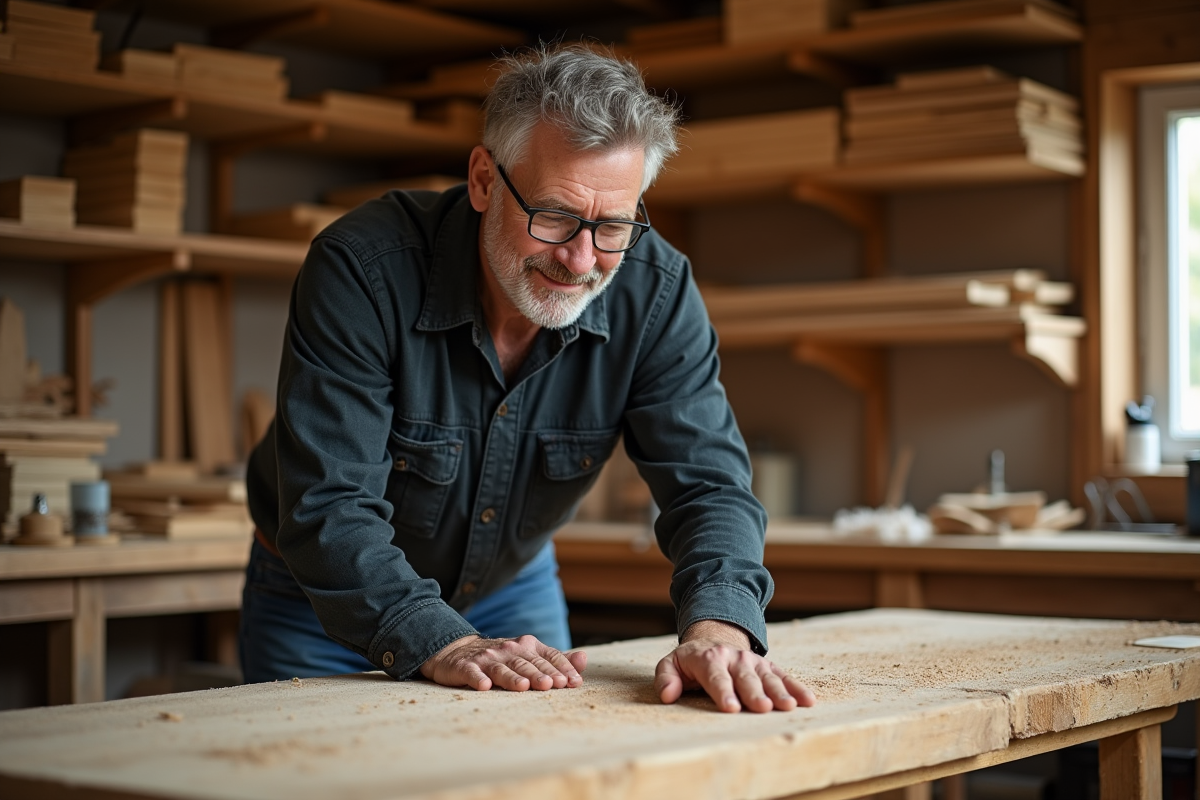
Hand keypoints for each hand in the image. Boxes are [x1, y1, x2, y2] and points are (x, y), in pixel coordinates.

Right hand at [419, 634, 586, 691]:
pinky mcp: (465, 667)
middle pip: (527, 663)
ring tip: (524, 686)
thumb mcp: (528, 655)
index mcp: (527, 646)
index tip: (572, 682)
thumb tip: (584, 659)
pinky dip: (478, 678)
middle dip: (540, 674)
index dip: (561, 668)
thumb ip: (555, 660)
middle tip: (553, 685)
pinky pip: (472, 672)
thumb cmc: (500, 659)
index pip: (548, 656)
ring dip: (513, 677)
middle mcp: (509, 650)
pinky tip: (484, 686)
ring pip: (502, 668)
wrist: (457, 652)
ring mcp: (486, 658)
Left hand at [655, 620, 815, 712]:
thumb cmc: (690, 662)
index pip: (716, 677)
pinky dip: (796, 688)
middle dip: (754, 693)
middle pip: (745, 678)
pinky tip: (808, 700)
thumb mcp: (671, 664)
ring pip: (767, 677)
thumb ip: (666, 678)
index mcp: (708, 659)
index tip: (730, 708)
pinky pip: (784, 676)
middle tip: (763, 708)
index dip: (723, 692)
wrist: (713, 639)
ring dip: (779, 692)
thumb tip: (667, 695)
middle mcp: (734, 658)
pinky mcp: (767, 666)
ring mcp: (753, 662)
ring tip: (789, 707)